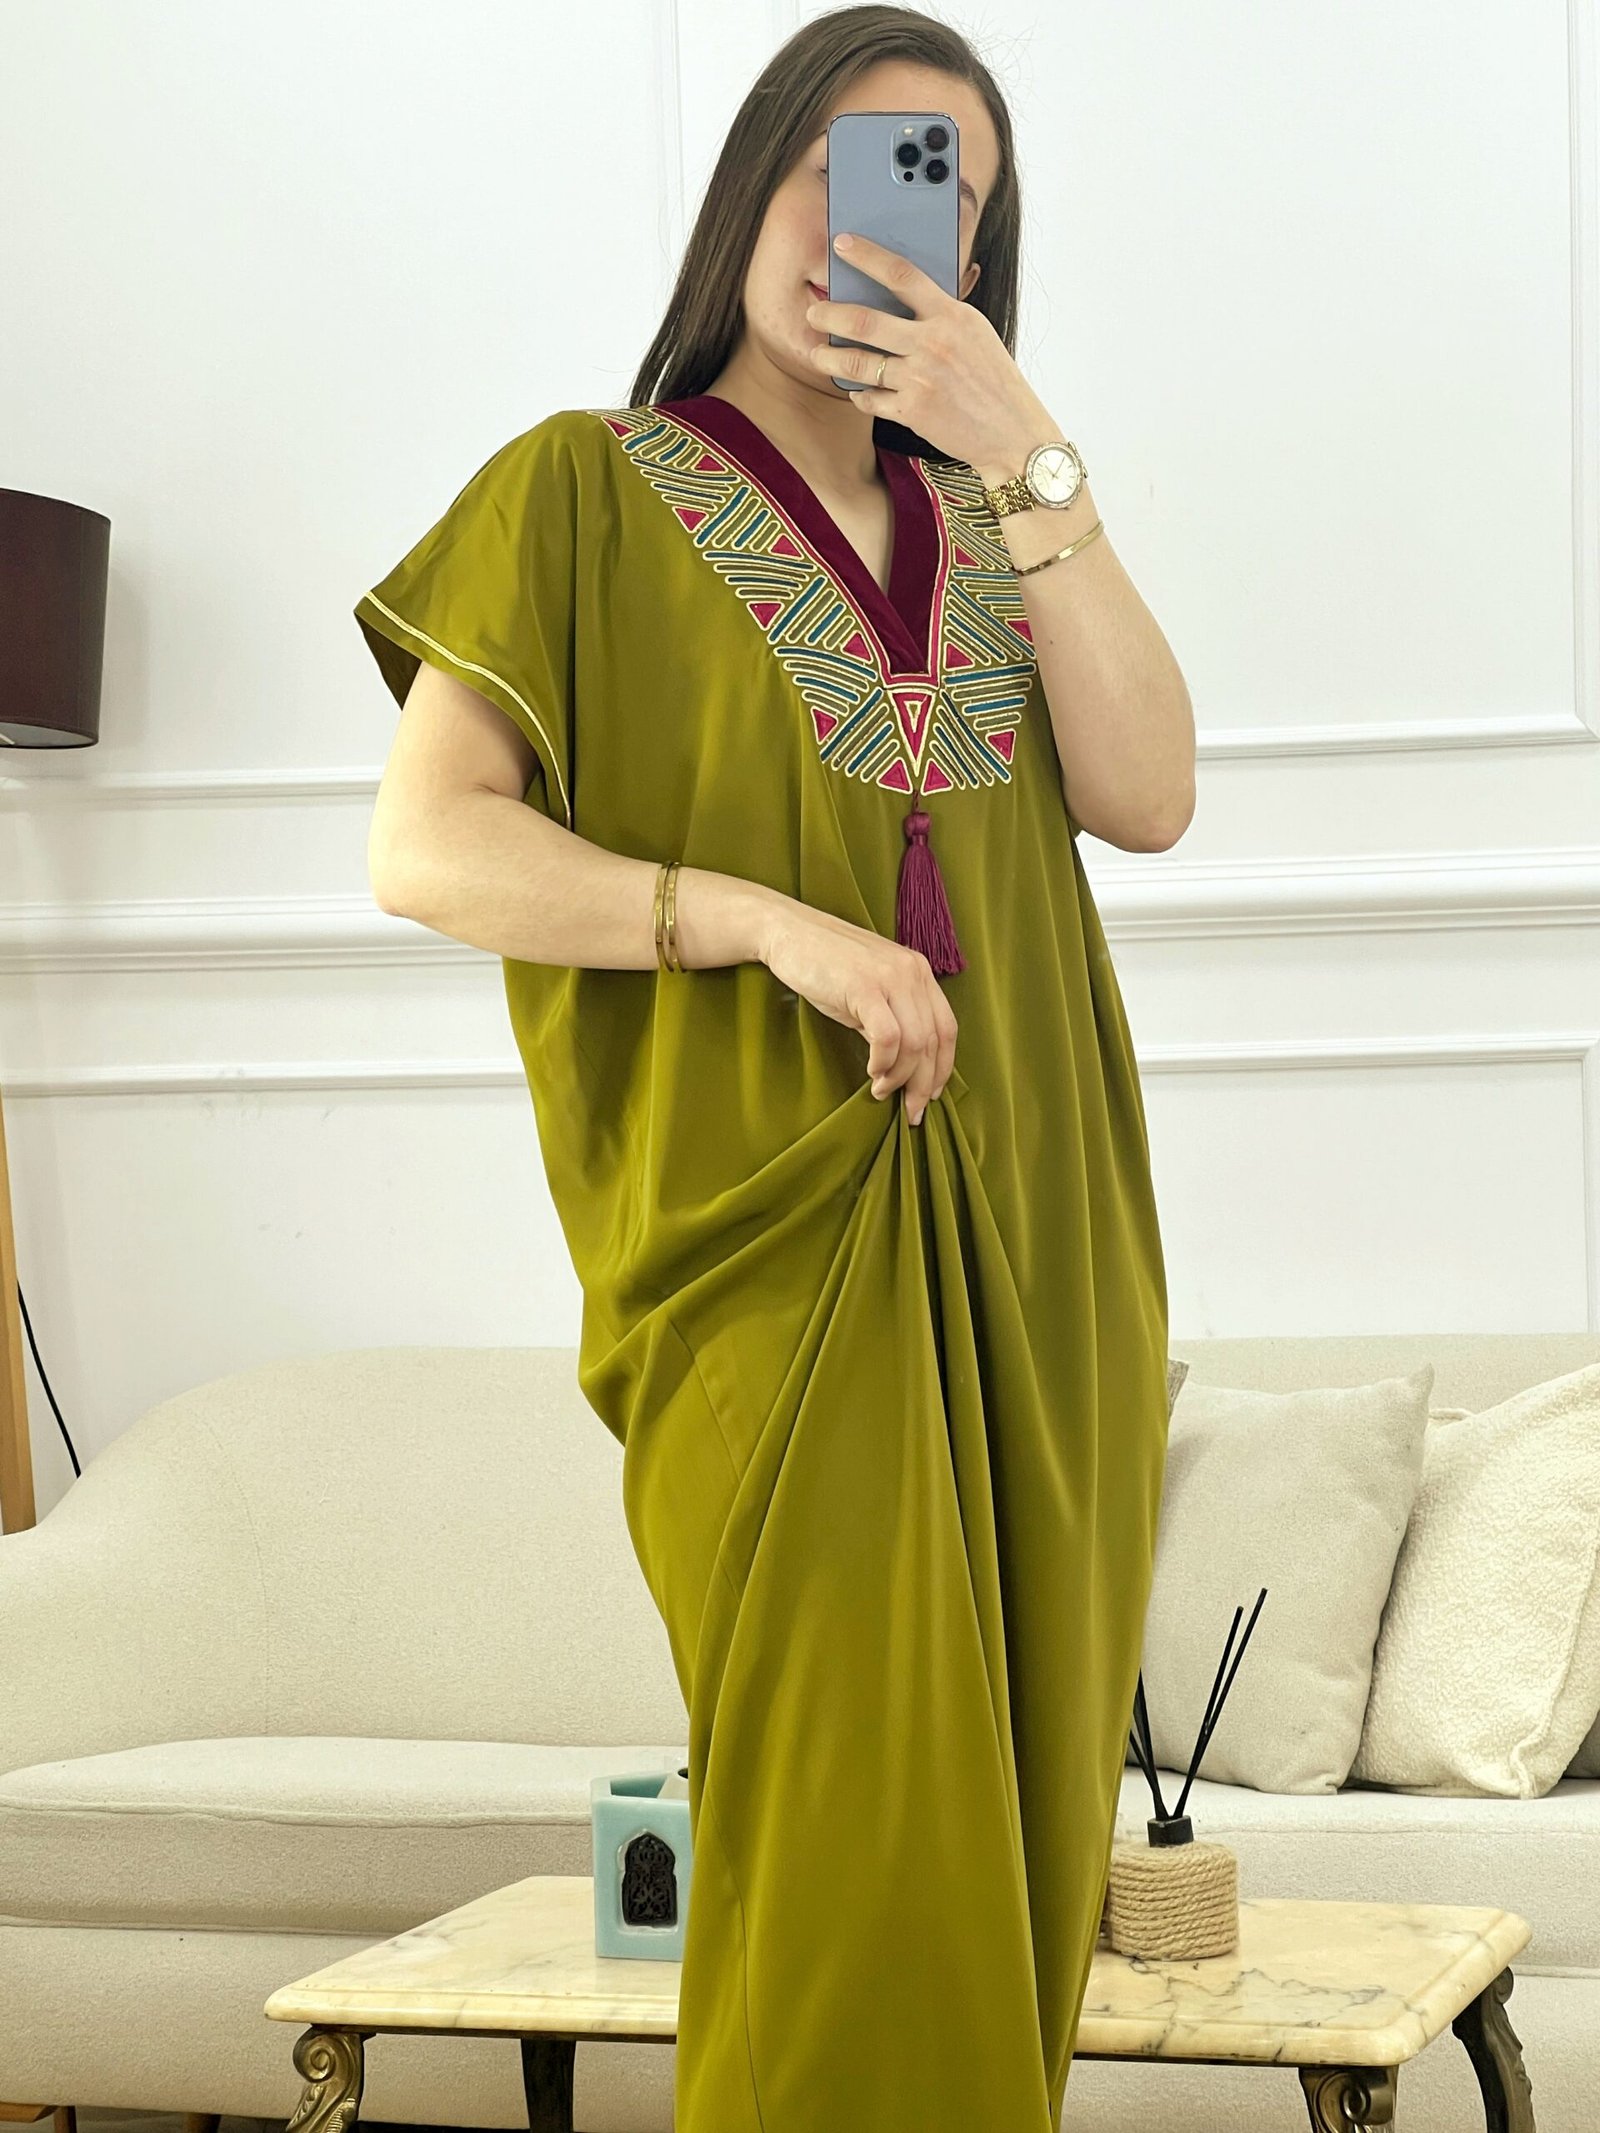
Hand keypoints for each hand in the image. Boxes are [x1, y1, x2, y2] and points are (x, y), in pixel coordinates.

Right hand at [758, 899, 956, 1126]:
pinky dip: (884, 1063)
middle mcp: (912, 972)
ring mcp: (890, 977)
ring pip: (915, 1043)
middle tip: (910, 1110)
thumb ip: (891, 1021)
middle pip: (933, 1040)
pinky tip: (871, 1071)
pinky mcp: (865, 986)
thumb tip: (903, 1068)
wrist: (788, 932)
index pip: (947, 1027)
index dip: (942, 1067)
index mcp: (918, 972)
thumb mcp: (869, 992)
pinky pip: (888, 1037)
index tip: (929, 1094)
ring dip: (900, 1077)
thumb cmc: (824, 966)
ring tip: (880, 1090)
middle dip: (923, 1083)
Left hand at [805, 230, 1057, 474]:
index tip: (841, 244)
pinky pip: (870, 400)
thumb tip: (900, 300)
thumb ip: (941, 316)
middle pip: (865, 321)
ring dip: (830, 359)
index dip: (867, 255)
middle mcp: (933, 343)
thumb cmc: (995, 382)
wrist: (1013, 434)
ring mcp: (921, 379)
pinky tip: (858, 392)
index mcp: (952, 315)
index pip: (902, 274)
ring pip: (859, 364)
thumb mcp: (975, 335)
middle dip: (830, 315)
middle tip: (813, 313)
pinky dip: (860, 396)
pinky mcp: (913, 412)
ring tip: (817, 355)